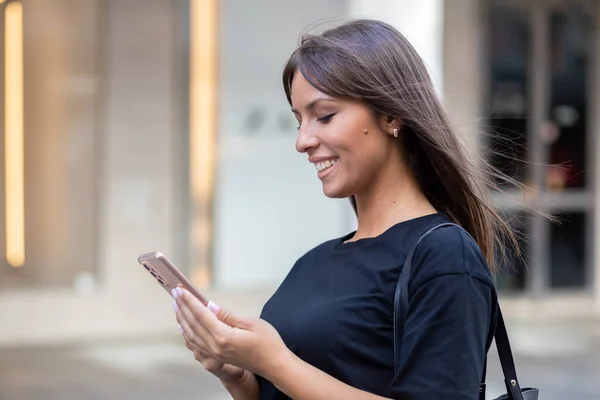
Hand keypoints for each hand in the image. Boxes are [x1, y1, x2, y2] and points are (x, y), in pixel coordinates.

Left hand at [172, 286, 289, 377]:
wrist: (274, 365)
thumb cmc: (268, 343)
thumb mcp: (251, 323)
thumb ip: (227, 315)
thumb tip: (209, 306)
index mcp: (223, 337)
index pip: (201, 315)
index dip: (189, 301)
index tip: (180, 290)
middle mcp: (215, 348)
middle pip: (193, 325)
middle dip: (182, 307)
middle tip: (175, 293)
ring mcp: (214, 354)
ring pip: (191, 335)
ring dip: (182, 319)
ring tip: (177, 305)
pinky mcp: (216, 357)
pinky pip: (196, 345)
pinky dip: (187, 334)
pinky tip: (184, 327)